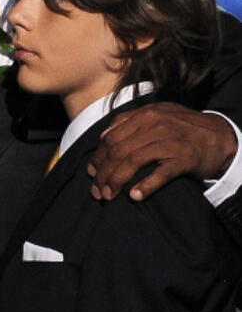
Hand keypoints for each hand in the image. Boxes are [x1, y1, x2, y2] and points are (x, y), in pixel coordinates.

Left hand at [88, 104, 237, 200]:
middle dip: (102, 173)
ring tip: (108, 195)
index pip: (111, 138)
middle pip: (117, 151)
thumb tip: (103, 137)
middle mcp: (155, 125)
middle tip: (96, 191)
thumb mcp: (157, 115)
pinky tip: (134, 196)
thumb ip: (130, 122)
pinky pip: (160, 174)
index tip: (91, 173)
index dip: (97, 158)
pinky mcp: (183, 158)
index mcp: (145, 115)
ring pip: (132, 162)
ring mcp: (169, 141)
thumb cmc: (182, 128)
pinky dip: (145, 186)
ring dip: (116, 181)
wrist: (219, 136)